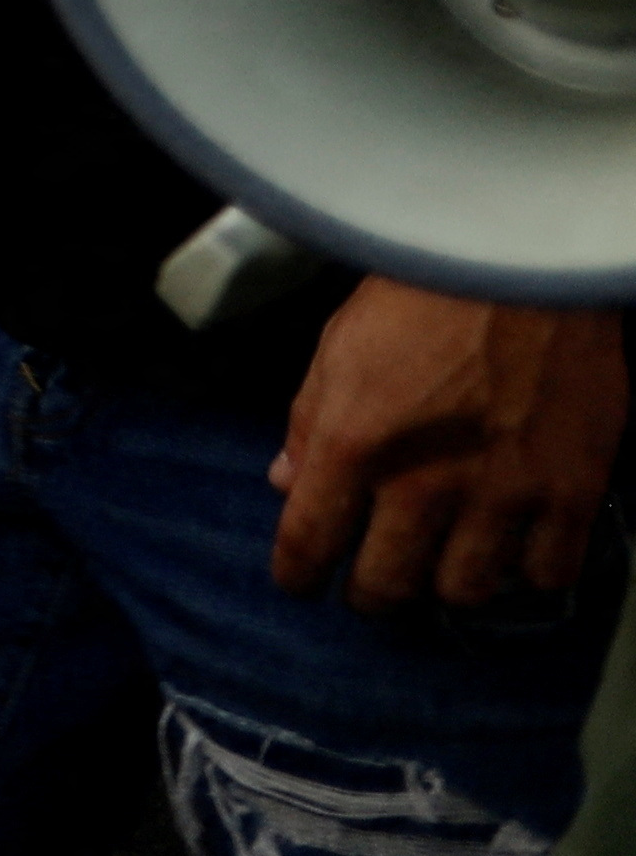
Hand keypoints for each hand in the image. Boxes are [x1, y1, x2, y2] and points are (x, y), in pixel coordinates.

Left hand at [272, 282, 622, 609]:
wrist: (516, 261)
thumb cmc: (417, 294)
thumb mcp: (337, 346)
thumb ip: (309, 422)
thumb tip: (286, 483)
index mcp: (352, 445)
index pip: (309, 543)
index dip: (298, 576)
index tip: (300, 585)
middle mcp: (423, 484)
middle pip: (387, 585)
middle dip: (371, 594)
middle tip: (374, 584)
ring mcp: (502, 495)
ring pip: (465, 592)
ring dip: (447, 585)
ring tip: (444, 565)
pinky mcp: (571, 493)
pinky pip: (547, 573)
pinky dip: (528, 572)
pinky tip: (517, 551)